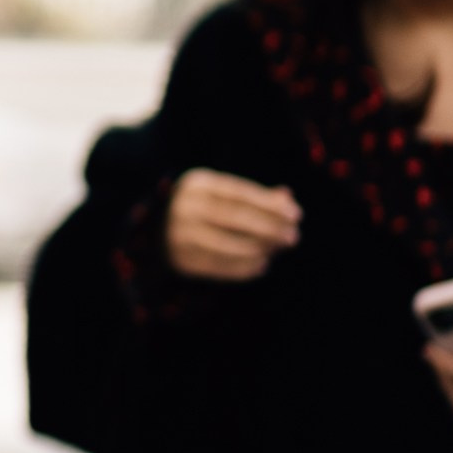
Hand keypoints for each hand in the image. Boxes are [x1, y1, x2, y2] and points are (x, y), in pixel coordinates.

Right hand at [166, 169, 300, 281]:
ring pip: (228, 243)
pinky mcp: (181, 258)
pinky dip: (243, 268)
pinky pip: (218, 265)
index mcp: (197, 184)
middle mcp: (184, 207)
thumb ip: (256, 197)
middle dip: (269, 228)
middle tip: (293, 237)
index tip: (296, 215)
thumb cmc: (202, 210)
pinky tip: (261, 266)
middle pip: (235, 217)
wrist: (156, 232)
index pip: (240, 193)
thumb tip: (288, 198)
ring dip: (258, 249)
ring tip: (277, 251)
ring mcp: (179, 234)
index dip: (270, 204)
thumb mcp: (222, 195)